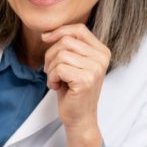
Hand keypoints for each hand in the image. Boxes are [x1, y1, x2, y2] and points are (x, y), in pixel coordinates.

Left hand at [42, 24, 109, 146]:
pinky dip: (52, 78)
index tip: (45, 38)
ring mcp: (95, 69)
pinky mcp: (86, 80)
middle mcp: (102, 58)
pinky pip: (59, 68)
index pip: (79, 29)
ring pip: (60, 55)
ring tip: (56, 80)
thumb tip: (47, 34)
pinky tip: (57, 87)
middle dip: (50, 55)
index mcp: (101, 51)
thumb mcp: (73, 64)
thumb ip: (68, 47)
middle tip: (51, 71)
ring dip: (51, 69)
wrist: (80, 118)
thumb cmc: (73, 91)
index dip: (59, 31)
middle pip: (66, 41)